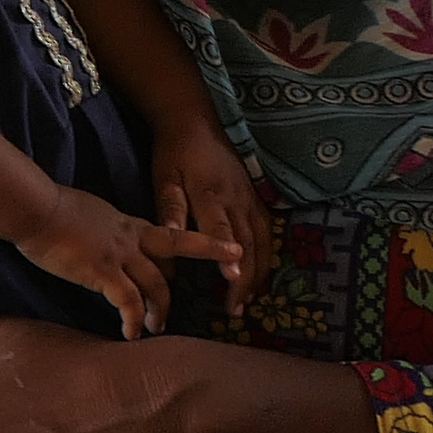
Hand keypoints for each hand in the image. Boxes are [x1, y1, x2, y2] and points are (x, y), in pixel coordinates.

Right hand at [12, 185, 233, 341]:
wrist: (36, 208)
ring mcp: (120, 254)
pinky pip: (129, 301)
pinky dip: (134, 320)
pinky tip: (131, 334)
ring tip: (156, 329)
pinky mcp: (104, 271)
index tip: (220, 255)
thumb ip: (103, 229)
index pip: (168, 238)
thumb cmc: (51, 210)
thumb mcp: (88, 215)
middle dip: (183, 283)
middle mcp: (131, 238)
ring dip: (159, 310)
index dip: (195, 248)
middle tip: (179, 309)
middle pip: (175, 255)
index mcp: (128, 223)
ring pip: (156, 284)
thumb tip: (101, 241)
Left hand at [142, 108, 271, 310]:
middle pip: (247, 243)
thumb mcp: (165, 180)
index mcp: (210, 195)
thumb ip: (171, 211)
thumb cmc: (174, 155)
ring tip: (250, 299)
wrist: (196, 123)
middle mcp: (236, 199)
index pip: (222, 229)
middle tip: (237, 309)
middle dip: (245, 278)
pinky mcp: (256, 197)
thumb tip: (173, 240)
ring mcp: (250, 198)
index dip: (229, 255)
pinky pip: (267, 230)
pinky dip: (267, 255)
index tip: (233, 281)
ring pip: (262, 240)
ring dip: (259, 272)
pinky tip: (261, 274)